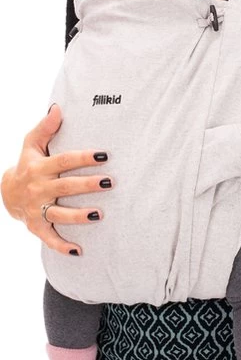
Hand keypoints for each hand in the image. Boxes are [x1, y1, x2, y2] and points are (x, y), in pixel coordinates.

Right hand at [1, 103, 112, 255]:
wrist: (6, 192)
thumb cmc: (27, 164)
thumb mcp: (31, 144)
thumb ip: (46, 128)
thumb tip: (58, 108)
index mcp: (39, 168)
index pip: (64, 161)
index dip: (83, 158)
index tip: (104, 155)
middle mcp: (38, 189)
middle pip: (65, 187)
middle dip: (87, 185)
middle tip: (110, 182)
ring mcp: (37, 209)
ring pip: (59, 214)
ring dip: (79, 216)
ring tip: (99, 214)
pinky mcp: (37, 226)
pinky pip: (50, 238)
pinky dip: (62, 246)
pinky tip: (79, 251)